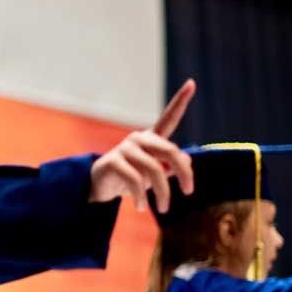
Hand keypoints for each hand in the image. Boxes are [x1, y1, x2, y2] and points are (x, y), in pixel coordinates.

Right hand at [89, 78, 195, 212]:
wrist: (100, 188)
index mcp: (152, 138)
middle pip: (171, 151)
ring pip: (155, 170)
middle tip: (189, 192)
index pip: (169, 118)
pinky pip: (135, 181)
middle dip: (185, 173)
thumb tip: (187, 160)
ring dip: (162, 193)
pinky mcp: (113, 160)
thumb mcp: (155, 175)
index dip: (180, 101)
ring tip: (162, 208)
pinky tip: (141, 207)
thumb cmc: (131, 179)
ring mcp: (125, 148)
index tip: (191, 83)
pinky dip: (141, 197)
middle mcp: (140, 138)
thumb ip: (171, 167)